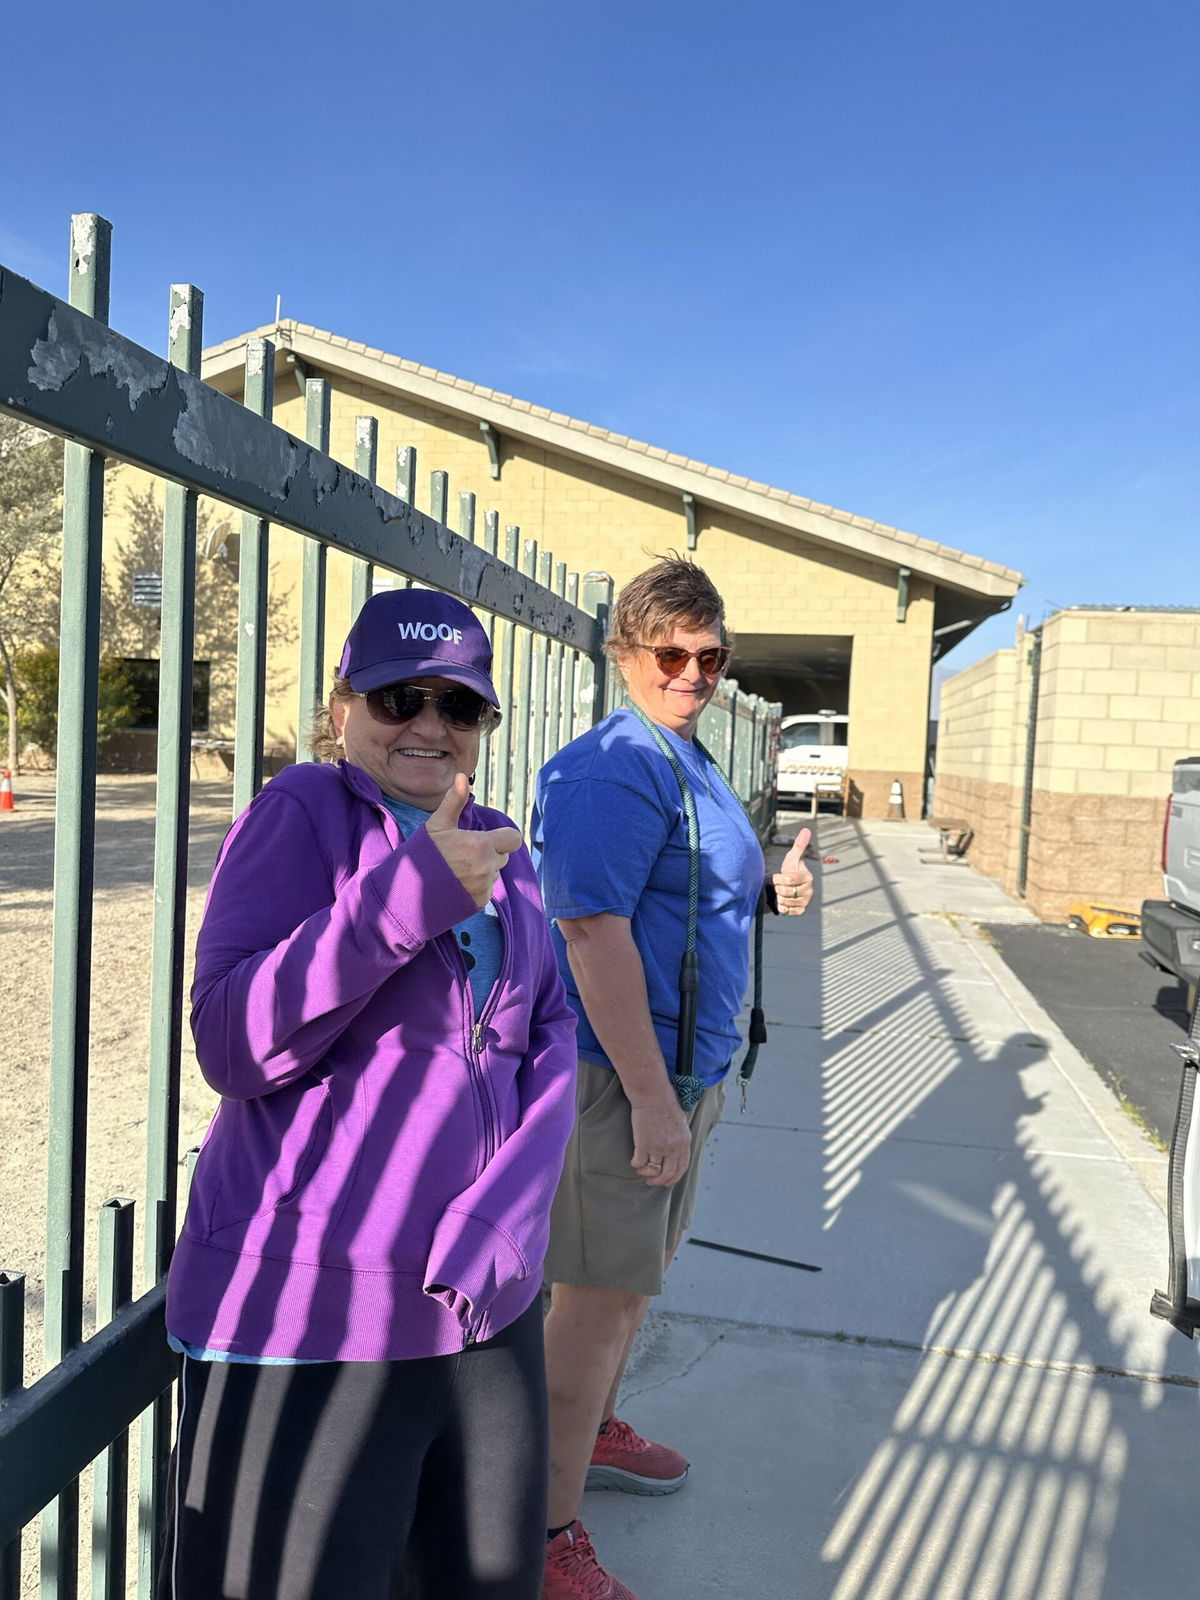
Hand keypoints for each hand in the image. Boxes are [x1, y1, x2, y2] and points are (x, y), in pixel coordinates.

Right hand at [426, 774, 521, 907]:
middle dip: (490, 852)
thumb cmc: (423, 854)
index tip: (487, 838)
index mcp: (480, 844)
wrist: (408, 891)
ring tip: (457, 869)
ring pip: (494, 873)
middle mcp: (487, 867)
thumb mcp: (437, 825)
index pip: (513, 839)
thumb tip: (462, 777)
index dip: (503, 837)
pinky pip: (487, 889)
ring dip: (483, 869)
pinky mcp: (480, 902)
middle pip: (503, 856)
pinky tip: (458, 883)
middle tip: (464, 853)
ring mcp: (484, 886)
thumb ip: (454, 801)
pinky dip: (477, 886)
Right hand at [629, 1091, 692, 1187]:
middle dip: (659, 1181)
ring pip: (652, 1170)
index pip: (682, 1167)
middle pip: (667, 1173)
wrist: (652, 1095)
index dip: (674, 1177)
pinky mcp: (643, 1144)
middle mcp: (673, 1148)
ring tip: (641, 1170)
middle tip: (651, 1182)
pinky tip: (634, 1161)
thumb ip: (680, 1139)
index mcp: (684, 1142)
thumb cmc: (665, 1103)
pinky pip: (639, 1162)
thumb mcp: (681, 1122)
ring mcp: (658, 1148)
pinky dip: (636, 1164)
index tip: (667, 1180)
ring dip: (645, 1172)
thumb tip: (676, 1150)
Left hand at [773, 826, 814, 916]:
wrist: (784, 887)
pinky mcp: (800, 911)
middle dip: (777, 888)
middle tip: (779, 885)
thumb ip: (799, 845)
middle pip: (785, 891)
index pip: (789, 880)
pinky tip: (783, 901)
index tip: (777, 877)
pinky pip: (785, 910)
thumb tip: (806, 829)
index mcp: (808, 877)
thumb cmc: (789, 869)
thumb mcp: (791, 858)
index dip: (778, 879)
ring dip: (778, 897)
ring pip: (784, 902)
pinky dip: (781, 906)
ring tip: (781, 892)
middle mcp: (809, 891)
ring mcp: (805, 902)